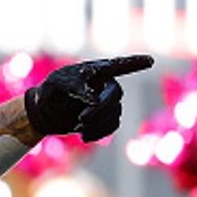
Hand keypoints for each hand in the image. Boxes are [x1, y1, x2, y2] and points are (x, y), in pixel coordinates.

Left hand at [24, 54, 153, 141]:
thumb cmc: (50, 91)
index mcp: (95, 70)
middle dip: (100, 109)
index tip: (150, 61)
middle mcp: (106, 84)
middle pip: (114, 94)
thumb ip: (74, 86)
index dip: (134, 63)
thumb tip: (94, 99)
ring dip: (96, 123)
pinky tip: (83, 136)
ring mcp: (108, 101)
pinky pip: (111, 126)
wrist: (45, 112)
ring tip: (77, 127)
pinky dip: (99, 133)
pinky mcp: (105, 117)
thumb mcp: (55, 84)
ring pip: (114, 113)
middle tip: (80, 120)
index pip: (117, 65)